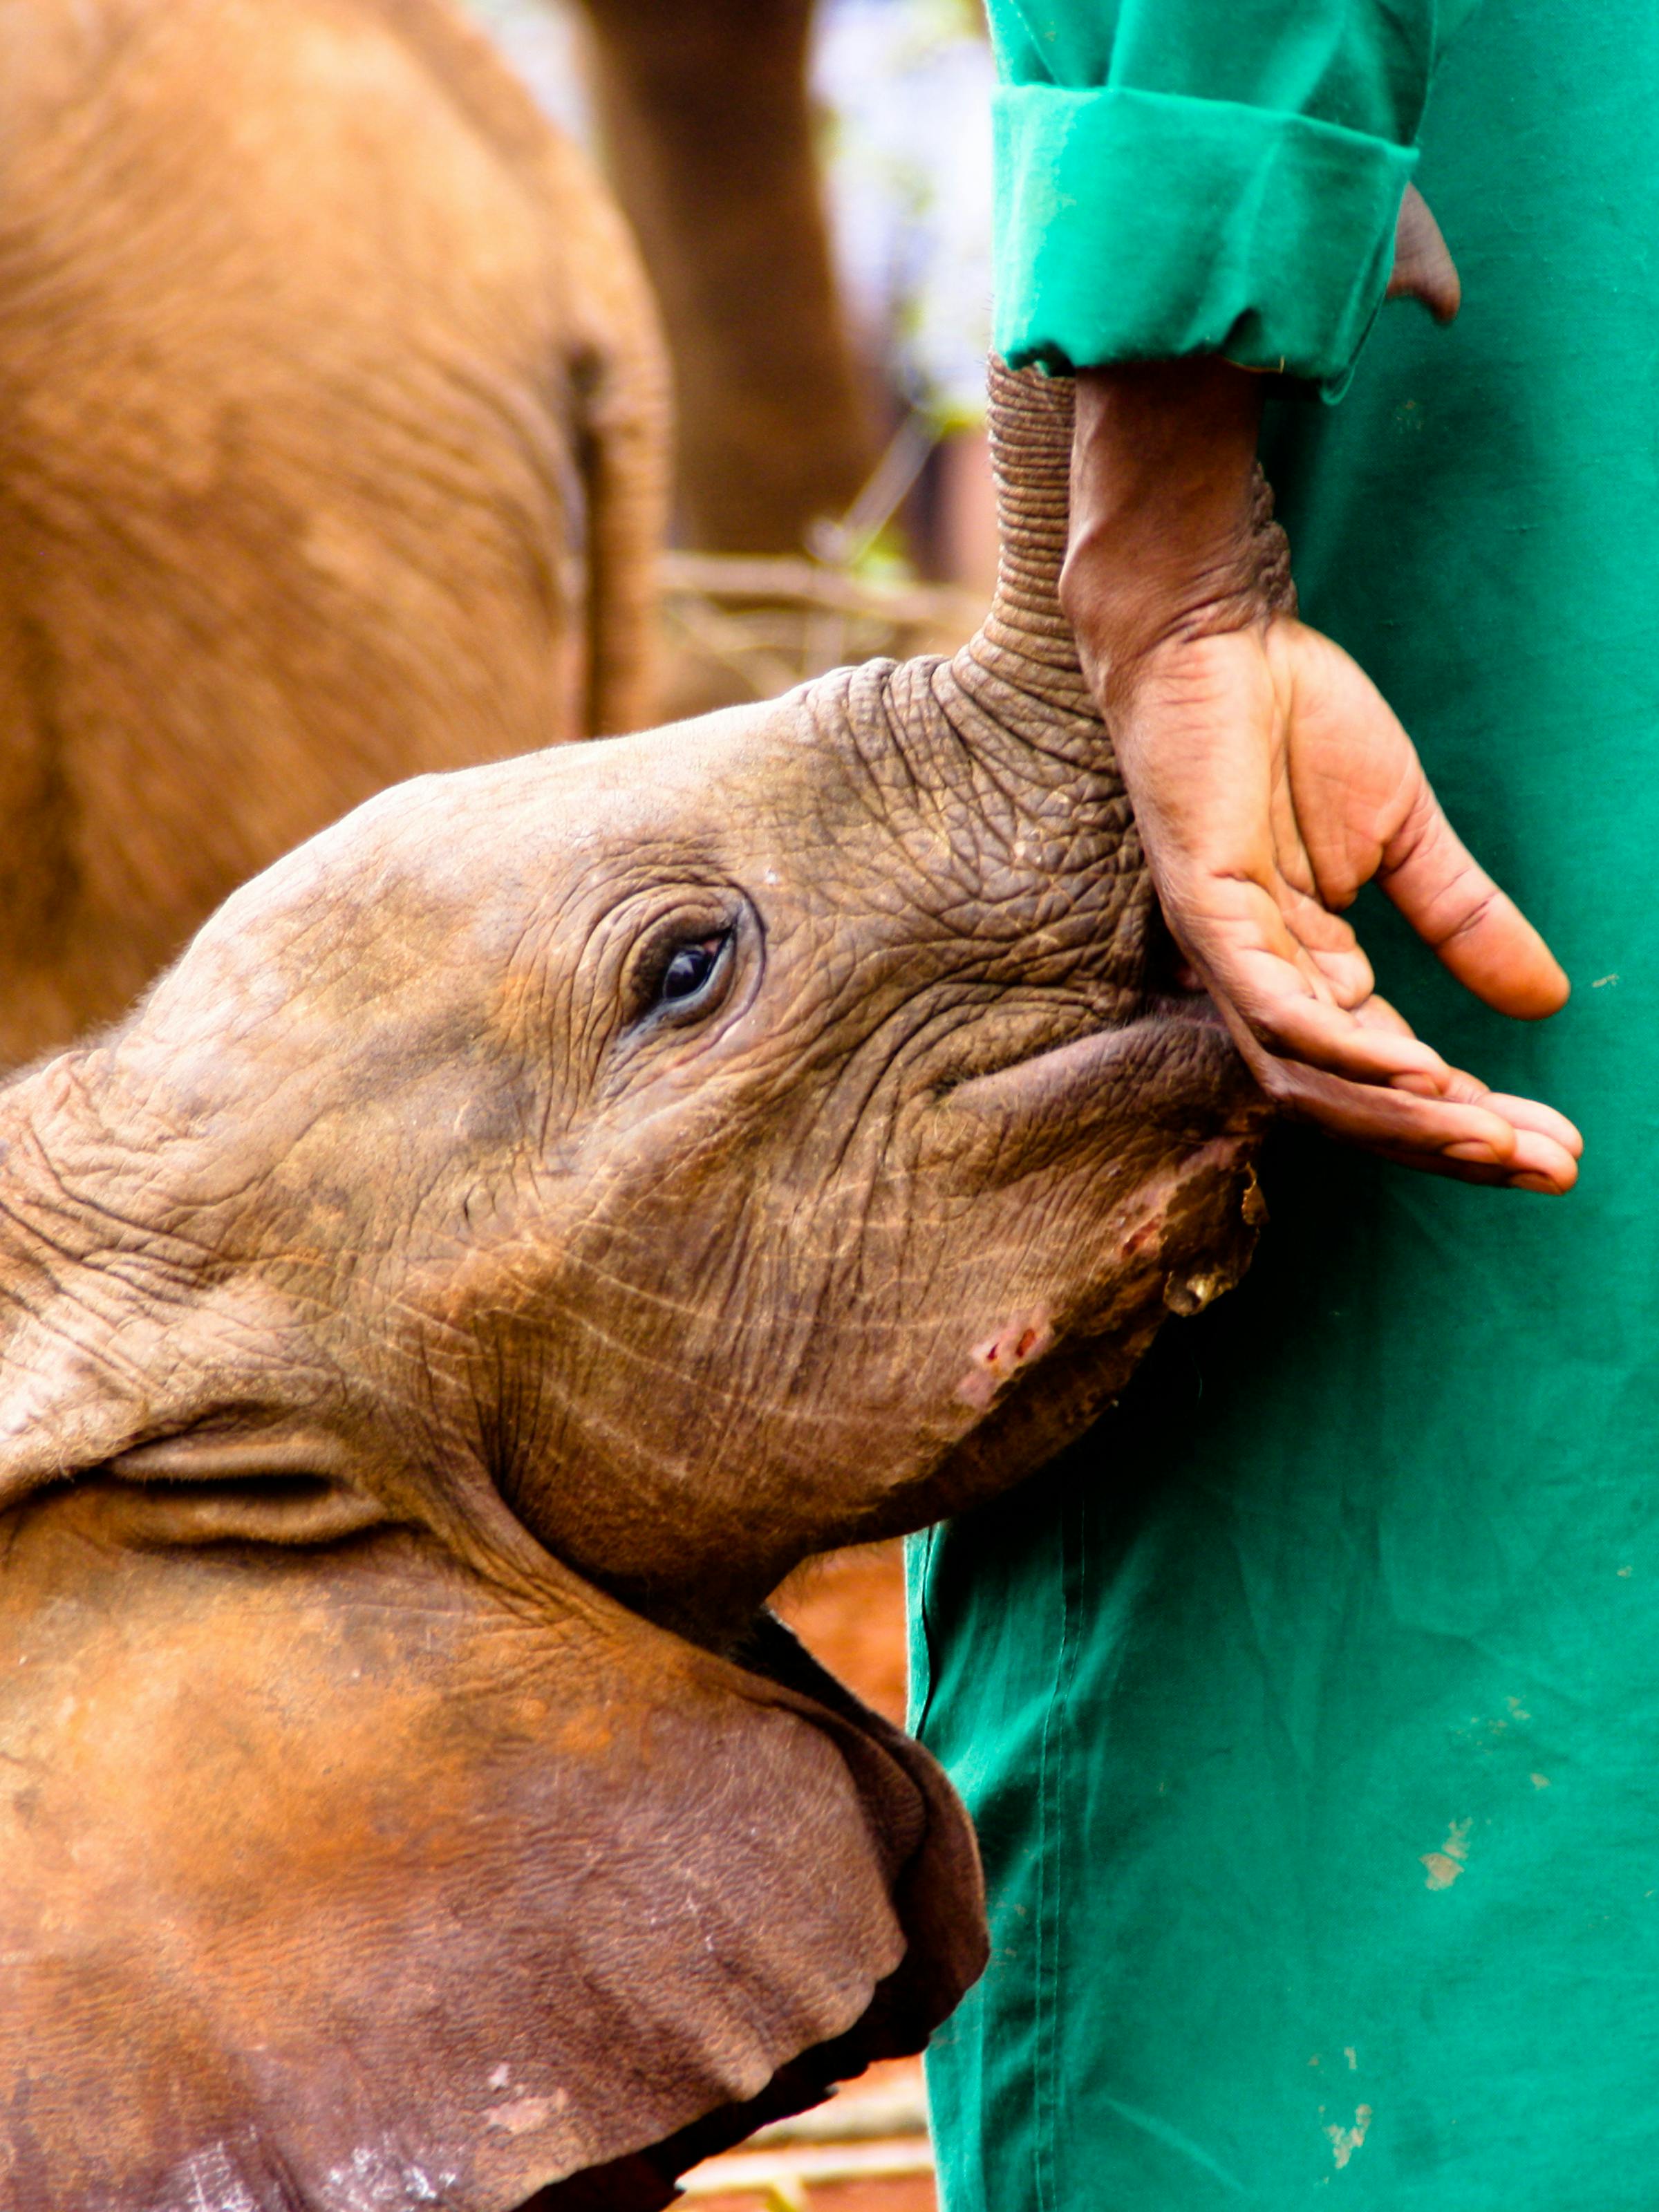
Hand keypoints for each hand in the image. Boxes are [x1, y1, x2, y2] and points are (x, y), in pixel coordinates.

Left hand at [1062, 357, 1580, 1191]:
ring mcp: (1230, 950)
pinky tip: (1419, 1074)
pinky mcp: (1208, 907)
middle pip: (1355, 1102)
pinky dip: (1345, 1048)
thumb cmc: (1293, 724)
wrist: (1218, 636)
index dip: (1473, 1119)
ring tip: (1494, 1142)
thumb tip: (1544, 1003)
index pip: (1394, 1077)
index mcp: (1311, 971)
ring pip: (1313, 1076)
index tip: (1561, 1151)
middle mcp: (1266, 981)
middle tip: (1550, 1171)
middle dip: (1452, 1144)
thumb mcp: (1404, 836)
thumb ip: (1463, 919)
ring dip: (1404, 1120)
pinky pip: (1276, 1005)